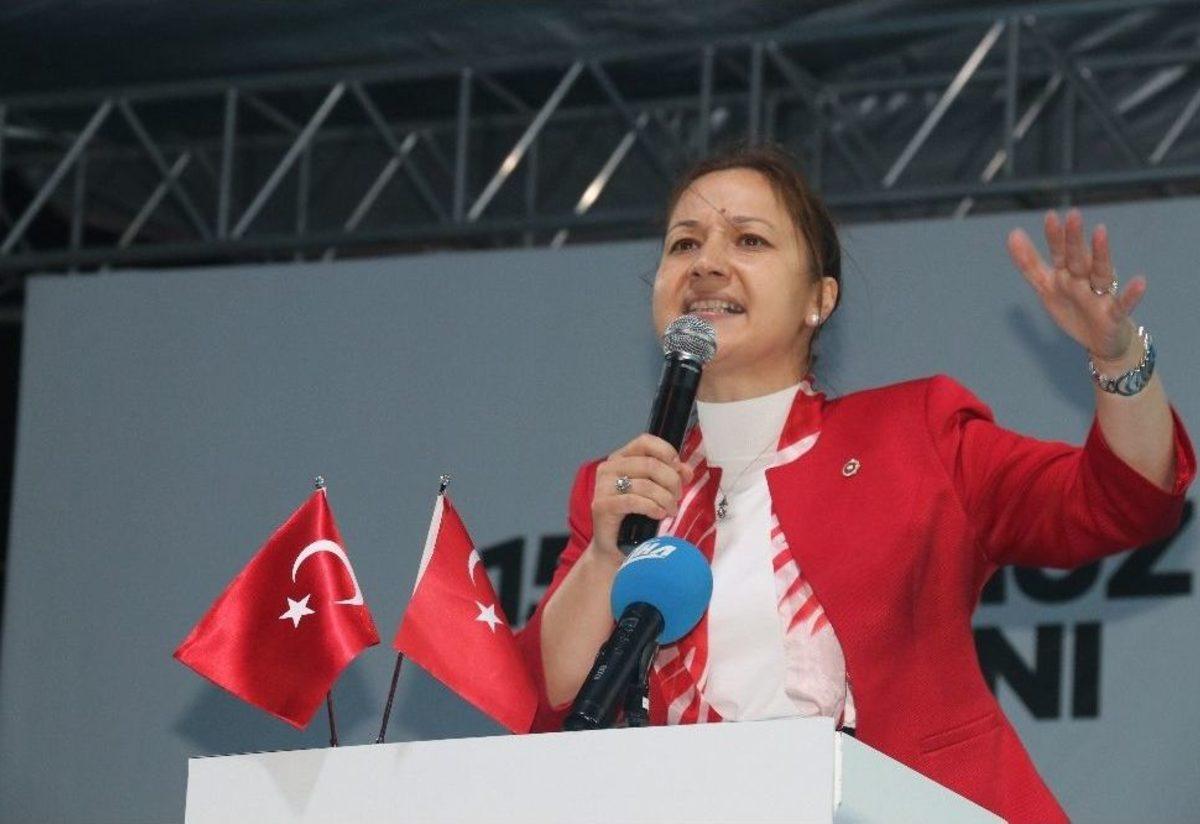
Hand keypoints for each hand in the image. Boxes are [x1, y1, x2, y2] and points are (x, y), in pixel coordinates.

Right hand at [591, 434, 692, 559]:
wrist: (615, 547)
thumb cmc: (635, 517)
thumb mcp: (655, 492)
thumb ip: (669, 476)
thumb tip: (686, 470)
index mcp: (620, 458)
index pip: (645, 441)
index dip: (666, 451)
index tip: (679, 469)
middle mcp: (608, 468)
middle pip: (650, 464)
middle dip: (671, 481)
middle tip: (677, 497)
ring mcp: (603, 486)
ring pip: (645, 484)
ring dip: (665, 498)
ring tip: (671, 510)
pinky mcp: (602, 505)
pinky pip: (635, 501)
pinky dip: (653, 507)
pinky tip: (660, 514)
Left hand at [1007, 209, 1143, 365]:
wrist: (1098, 340)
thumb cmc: (1073, 306)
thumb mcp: (1046, 286)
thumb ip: (1029, 263)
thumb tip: (1013, 233)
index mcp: (1068, 273)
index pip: (1060, 253)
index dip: (1054, 237)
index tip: (1050, 215)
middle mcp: (1085, 279)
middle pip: (1078, 258)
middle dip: (1074, 239)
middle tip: (1072, 215)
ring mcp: (1100, 295)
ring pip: (1101, 273)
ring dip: (1101, 254)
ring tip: (1101, 233)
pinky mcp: (1114, 314)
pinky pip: (1123, 304)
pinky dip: (1132, 294)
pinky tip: (1140, 282)